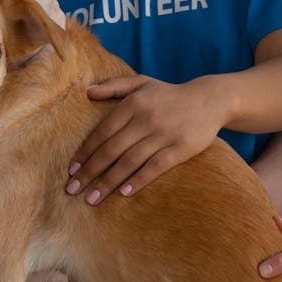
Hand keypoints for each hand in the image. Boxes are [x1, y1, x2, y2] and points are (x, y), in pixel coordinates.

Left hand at [67, 75, 223, 204]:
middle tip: (72, 189)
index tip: (71, 170)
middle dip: (89, 172)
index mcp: (133, 103)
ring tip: (92, 199)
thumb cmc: (169, 94)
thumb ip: (114, 86)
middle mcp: (146, 118)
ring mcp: (164, 135)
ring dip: (108, 182)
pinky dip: (139, 180)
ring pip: (129, 162)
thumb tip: (86, 92)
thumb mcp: (142, 82)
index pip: (102, 132)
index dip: (85, 152)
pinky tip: (124, 193)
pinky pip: (155, 167)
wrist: (210, 100)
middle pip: (111, 150)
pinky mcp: (181, 149)